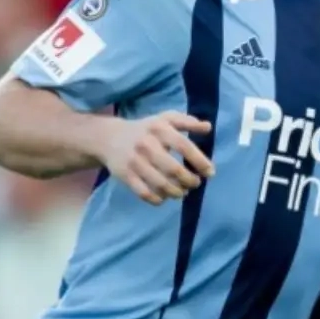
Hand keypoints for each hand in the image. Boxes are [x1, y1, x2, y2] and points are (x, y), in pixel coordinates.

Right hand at [97, 111, 213, 204]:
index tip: (210, 173)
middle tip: (195, 183)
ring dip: (176, 192)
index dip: (200, 161)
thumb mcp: (165, 119)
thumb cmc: (146, 129)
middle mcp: (147, 145)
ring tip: (183, 192)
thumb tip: (208, 127)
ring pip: (160, 184)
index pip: (184, 146)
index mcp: (160, 129)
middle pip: (173, 169)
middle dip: (189, 180)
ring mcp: (135, 162)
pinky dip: (158, 199)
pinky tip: (165, 198)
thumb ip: (187, 122)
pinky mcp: (125, 176)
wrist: (109, 138)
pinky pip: (144, 193)